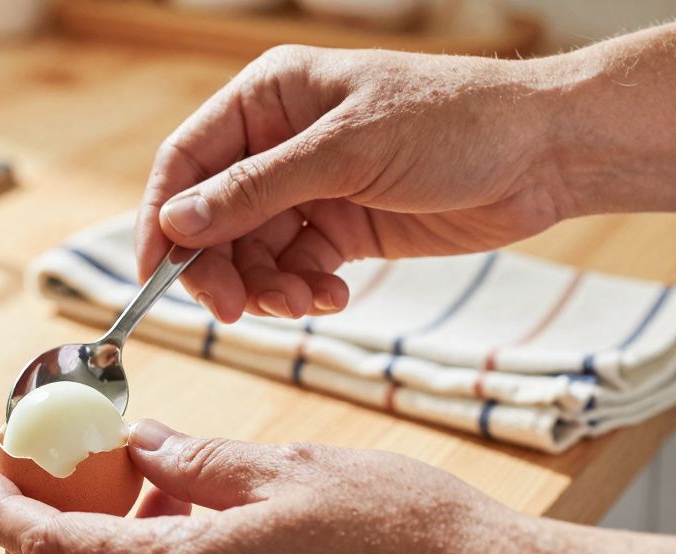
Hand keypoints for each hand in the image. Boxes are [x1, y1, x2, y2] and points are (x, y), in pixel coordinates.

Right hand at [137, 45, 570, 321]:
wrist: (545, 153)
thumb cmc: (453, 123)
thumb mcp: (345, 152)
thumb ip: (255, 190)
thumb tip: (176, 222)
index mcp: (268, 98)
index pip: (187, 161)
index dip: (163, 218)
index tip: (153, 274)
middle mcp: (278, 143)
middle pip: (212, 217)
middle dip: (219, 267)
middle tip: (235, 311)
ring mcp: (308, 188)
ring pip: (250, 252)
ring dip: (265, 287)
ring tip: (302, 301)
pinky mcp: (339, 228)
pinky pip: (293, 268)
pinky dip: (302, 290)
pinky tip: (331, 295)